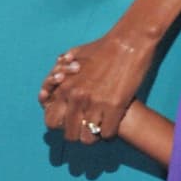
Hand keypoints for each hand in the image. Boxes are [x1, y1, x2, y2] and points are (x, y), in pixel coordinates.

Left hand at [38, 28, 151, 144]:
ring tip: (99, 128)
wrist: (129, 42)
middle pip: (69, 134)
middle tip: (86, 127)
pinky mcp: (115, 107)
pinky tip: (112, 123)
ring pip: (88, 138)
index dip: (60, 125)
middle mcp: (77, 97)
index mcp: (64, 87)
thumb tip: (57, 76)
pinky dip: (110, 131)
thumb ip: (62, 68)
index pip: (51, 121)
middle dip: (77, 133)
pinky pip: (107, 134)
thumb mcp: (75, 54)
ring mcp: (95, 103)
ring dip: (93, 135)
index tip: (69, 121)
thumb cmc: (103, 46)